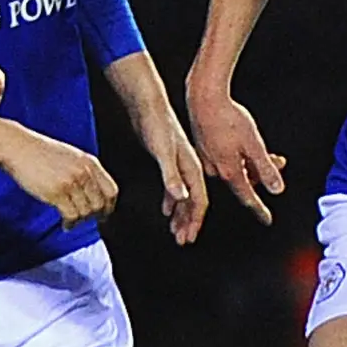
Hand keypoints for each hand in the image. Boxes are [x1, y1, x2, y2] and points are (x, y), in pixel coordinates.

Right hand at [0, 120, 116, 229]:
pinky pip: (72, 216)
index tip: (103, 214)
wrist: (19, 148)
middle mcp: (84, 172)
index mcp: (90, 162)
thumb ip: (84, 171)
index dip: (109, 206)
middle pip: (100, 204)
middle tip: (84, 220)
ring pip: (86, 212)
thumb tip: (93, 194)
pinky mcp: (57, 192)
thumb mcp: (70, 156)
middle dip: (94, 216)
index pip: (111, 190)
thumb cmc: (40, 153)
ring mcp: (71, 182)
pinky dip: (70, 224)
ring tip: (71, 222)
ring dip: (80, 221)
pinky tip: (65, 225)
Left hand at [139, 108, 210, 245]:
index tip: (189, 237)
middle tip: (183, 240)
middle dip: (189, 222)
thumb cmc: (157, 126)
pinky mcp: (170, 161)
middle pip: (193, 202)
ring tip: (176, 231)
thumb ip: (172, 176)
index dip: (194, 221)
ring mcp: (180, 165)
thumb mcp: (163, 153)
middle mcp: (189, 168)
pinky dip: (172, 201)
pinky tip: (167, 210)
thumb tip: (181, 198)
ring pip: (185, 196)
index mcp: (192, 168)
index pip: (198, 201)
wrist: (149, 105)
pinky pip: (175, 187)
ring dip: (181, 215)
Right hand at [187, 83, 286, 225]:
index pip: (248, 196)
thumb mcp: (254, 144)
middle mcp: (216, 169)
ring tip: (266, 151)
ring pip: (236, 168)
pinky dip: (240, 156)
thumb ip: (266, 169)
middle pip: (245, 180)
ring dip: (252, 163)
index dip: (259, 209)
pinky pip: (226, 159)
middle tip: (278, 162)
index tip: (266, 219)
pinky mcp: (204, 148)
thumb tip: (277, 189)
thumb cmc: (228, 118)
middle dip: (262, 174)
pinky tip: (244, 143)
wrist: (204, 99)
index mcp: (229, 171)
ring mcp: (208, 159)